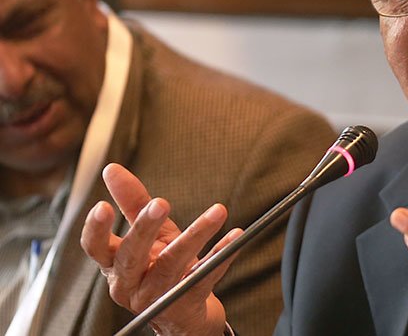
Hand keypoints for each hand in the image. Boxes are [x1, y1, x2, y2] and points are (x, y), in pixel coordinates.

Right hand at [80, 163, 240, 335]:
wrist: (182, 313)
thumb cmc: (160, 267)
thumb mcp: (149, 234)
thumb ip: (132, 203)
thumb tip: (111, 169)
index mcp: (115, 265)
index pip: (96, 248)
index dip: (96, 230)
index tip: (102, 206)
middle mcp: (130, 285)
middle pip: (132, 257)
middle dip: (144, 228)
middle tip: (161, 202)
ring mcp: (156, 297)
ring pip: (172, 265)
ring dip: (195, 235)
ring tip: (217, 211)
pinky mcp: (185, 303)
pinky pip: (205, 276)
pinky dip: (221, 255)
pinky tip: (235, 235)